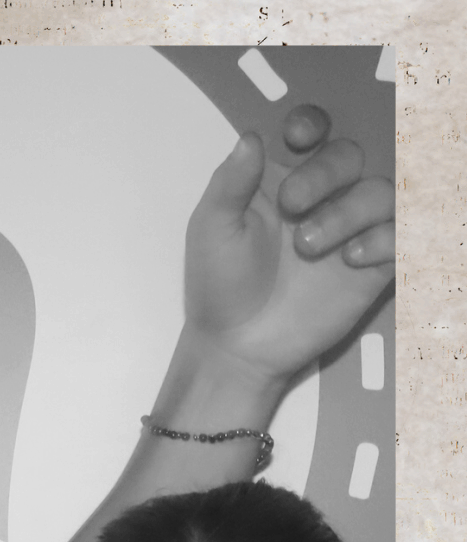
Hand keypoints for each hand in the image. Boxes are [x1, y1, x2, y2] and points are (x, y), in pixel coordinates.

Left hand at [184, 104, 393, 388]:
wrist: (237, 347)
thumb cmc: (219, 285)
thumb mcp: (213, 229)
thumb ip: (231, 181)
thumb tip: (251, 135)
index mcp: (283, 178)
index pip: (313, 131)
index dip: (312, 125)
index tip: (296, 139)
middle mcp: (321, 197)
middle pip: (348, 155)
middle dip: (324, 172)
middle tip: (292, 205)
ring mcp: (348, 230)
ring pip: (377, 191)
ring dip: (348, 210)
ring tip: (308, 247)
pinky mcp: (370, 267)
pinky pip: (399, 235)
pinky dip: (381, 238)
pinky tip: (350, 258)